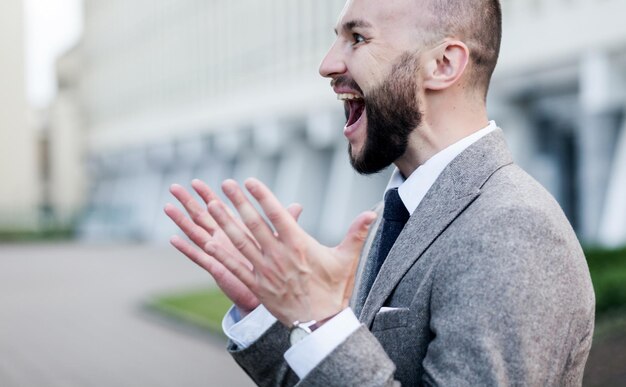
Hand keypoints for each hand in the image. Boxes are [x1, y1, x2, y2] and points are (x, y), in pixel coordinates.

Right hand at [165, 179, 302, 315]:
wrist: (275, 292)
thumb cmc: (276, 265)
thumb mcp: (280, 239)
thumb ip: (285, 221)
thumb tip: (298, 205)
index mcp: (236, 230)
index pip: (218, 208)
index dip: (207, 195)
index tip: (195, 181)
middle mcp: (224, 239)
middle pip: (202, 217)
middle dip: (188, 202)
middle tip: (173, 187)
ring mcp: (219, 253)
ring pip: (196, 234)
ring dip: (181, 221)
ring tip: (167, 207)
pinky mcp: (219, 268)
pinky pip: (200, 257)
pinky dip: (187, 248)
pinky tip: (173, 239)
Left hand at [205, 178, 376, 326]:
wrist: (319, 323)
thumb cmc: (334, 290)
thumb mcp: (347, 259)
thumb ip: (356, 233)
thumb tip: (372, 212)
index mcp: (299, 245)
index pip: (277, 214)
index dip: (262, 196)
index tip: (249, 181)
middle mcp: (279, 255)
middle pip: (254, 224)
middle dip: (238, 202)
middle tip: (226, 184)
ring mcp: (265, 271)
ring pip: (240, 242)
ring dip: (225, 223)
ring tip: (211, 206)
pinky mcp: (256, 286)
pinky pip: (234, 267)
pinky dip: (220, 254)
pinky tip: (207, 242)